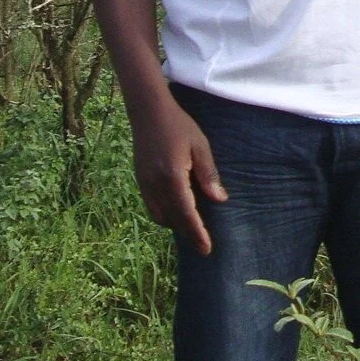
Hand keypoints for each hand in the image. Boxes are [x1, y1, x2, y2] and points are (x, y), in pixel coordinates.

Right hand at [129, 94, 227, 253]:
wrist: (148, 112)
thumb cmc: (179, 126)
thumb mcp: (200, 146)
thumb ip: (208, 174)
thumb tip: (219, 199)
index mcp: (172, 177)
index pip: (187, 213)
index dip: (197, 232)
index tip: (206, 249)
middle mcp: (155, 185)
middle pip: (173, 218)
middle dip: (188, 233)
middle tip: (202, 244)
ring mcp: (144, 183)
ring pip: (160, 215)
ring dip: (175, 224)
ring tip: (192, 228)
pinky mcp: (140, 180)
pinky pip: (151, 206)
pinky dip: (164, 214)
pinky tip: (176, 211)